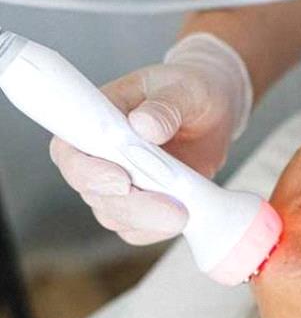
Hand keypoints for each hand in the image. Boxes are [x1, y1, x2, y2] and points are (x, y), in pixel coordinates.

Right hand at [49, 33, 252, 244]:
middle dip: (130, 205)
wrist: (214, 110)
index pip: (69, 150)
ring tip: (185, 211)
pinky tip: (186, 216)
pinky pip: (139, 229)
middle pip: (92, 192)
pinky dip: (159, 228)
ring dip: (148, 220)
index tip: (121, 179)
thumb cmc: (190, 90)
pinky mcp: (143, 202)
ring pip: (114, 216)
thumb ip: (165, 105)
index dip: (87, 171)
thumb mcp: (185, 88)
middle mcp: (100, 155)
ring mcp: (120, 182)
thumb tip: (144, 125)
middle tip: (172, 209)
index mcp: (97, 119)